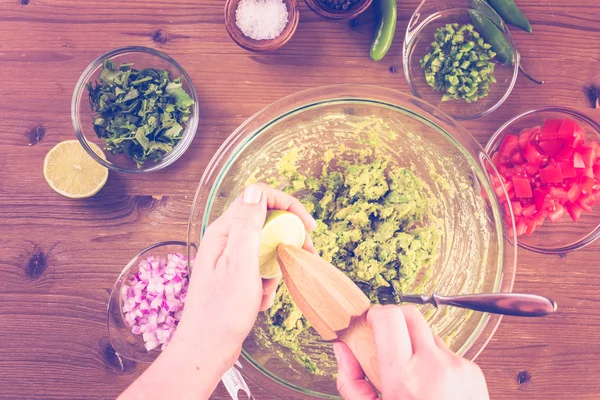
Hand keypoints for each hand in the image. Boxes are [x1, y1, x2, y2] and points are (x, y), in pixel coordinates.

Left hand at [119, 184, 316, 399]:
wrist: (207, 348)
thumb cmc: (221, 311)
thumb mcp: (240, 264)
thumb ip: (248, 224)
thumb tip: (255, 190)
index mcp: (224, 231)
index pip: (258, 198)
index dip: (287, 205)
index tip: (308, 226)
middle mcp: (225, 240)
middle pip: (265, 222)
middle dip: (287, 238)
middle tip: (305, 254)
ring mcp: (229, 258)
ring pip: (265, 248)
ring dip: (275, 267)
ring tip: (268, 290)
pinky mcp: (234, 276)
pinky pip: (260, 269)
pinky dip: (266, 283)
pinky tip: (259, 300)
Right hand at [333, 305, 489, 399]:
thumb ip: (351, 382)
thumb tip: (343, 349)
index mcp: (404, 379)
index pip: (389, 318)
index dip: (376, 315)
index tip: (370, 323)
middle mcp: (433, 367)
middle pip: (410, 315)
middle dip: (394, 321)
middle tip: (386, 340)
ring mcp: (456, 366)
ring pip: (428, 335)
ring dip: (416, 346)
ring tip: (413, 376)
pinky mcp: (472, 370)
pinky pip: (447, 352)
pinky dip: (435, 362)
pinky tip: (433, 386)